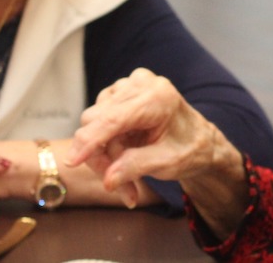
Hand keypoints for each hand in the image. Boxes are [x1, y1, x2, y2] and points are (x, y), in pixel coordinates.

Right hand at [66, 69, 233, 207]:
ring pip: (94, 123)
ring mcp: (129, 85)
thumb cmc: (190, 150)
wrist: (200, 141)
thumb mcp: (167, 164)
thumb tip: (108, 180)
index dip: (89, 141)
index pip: (112, 118)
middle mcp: (140, 84)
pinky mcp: (121, 91)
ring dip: (106, 153)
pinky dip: (107, 143)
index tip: (71, 162)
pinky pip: (99, 120)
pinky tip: (125, 155)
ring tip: (130, 173)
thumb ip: (136, 167)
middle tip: (122, 187)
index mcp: (157, 98)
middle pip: (97, 122)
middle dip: (103, 157)